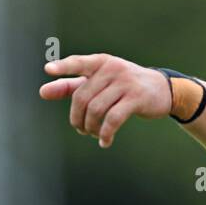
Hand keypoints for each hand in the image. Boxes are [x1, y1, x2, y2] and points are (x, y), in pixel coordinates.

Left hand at [39, 54, 173, 147]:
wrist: (162, 90)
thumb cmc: (124, 85)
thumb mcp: (99, 82)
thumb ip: (71, 85)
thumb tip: (42, 92)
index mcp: (101, 62)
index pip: (79, 62)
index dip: (64, 67)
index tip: (48, 70)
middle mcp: (112, 69)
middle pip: (83, 97)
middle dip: (77, 117)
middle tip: (80, 129)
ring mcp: (125, 83)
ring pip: (97, 110)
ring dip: (91, 127)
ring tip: (93, 134)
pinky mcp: (136, 99)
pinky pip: (114, 119)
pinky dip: (106, 134)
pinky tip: (105, 142)